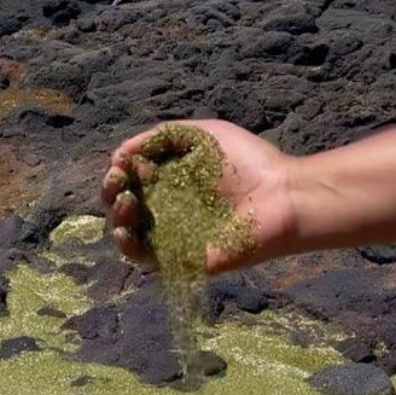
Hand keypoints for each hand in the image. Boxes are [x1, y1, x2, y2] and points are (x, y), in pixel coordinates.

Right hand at [101, 119, 297, 273]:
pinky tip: (127, 227)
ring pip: (127, 233)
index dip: (120, 169)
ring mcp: (174, 236)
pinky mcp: (182, 260)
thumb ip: (163, 136)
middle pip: (123, 204)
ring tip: (128, 199)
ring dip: (117, 215)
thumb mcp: (204, 134)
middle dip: (112, 190)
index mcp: (172, 181)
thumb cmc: (251, 162)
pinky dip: (128, 245)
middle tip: (120, 179)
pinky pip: (144, 259)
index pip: (131, 178)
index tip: (125, 160)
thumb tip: (122, 151)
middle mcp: (169, 209)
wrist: (283, 196)